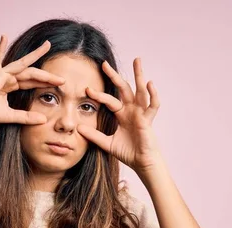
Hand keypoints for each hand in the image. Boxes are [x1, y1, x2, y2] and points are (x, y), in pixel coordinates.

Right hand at [0, 35, 65, 125]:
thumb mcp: (9, 116)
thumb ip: (26, 117)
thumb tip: (43, 120)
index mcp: (9, 85)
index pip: (31, 82)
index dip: (45, 83)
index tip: (60, 85)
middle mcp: (6, 78)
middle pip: (30, 73)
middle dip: (47, 75)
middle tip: (62, 78)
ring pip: (21, 65)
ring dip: (35, 57)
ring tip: (47, 47)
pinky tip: (4, 37)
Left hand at [75, 58, 160, 173]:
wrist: (141, 163)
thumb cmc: (128, 152)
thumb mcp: (107, 143)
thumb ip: (94, 135)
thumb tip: (78, 128)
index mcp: (122, 114)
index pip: (109, 100)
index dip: (98, 95)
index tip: (87, 89)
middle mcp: (131, 110)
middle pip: (123, 88)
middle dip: (114, 76)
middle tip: (104, 63)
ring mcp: (141, 113)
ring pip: (140, 90)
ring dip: (139, 75)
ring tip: (136, 60)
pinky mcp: (148, 119)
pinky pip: (153, 105)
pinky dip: (153, 94)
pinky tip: (149, 84)